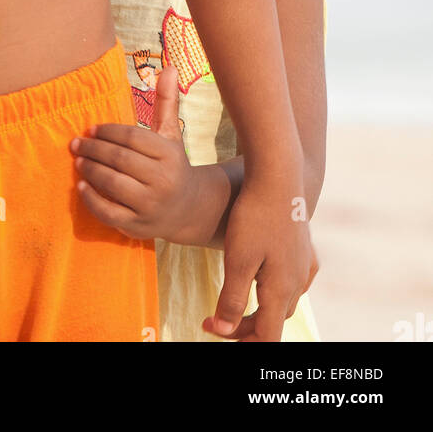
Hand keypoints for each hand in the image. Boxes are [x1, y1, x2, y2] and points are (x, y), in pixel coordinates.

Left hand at [69, 66, 201, 241]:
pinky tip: (81, 186)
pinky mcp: (139, 226)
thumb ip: (166, 102)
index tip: (91, 129)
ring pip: (113, 184)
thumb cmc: (171, 164)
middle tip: (75, 143)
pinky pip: (110, 212)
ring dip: (91, 171)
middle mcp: (163, 179)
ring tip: (78, 161)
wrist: (188, 209)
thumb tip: (169, 66)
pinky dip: (92, 199)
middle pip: (120, 159)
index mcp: (170, 154)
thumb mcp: (170, 134)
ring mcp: (151, 204)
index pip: (133, 138)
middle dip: (94, 150)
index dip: (108, 131)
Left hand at [203, 177, 318, 341]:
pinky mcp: (304, 247)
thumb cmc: (254, 216)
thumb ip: (232, 297)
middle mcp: (298, 281)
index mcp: (282, 289)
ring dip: (261, 307)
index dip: (239, 339)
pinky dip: (277, 288)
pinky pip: (296, 279)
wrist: (277, 176)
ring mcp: (305, 264)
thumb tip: (225, 330)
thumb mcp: (237, 259)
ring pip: (285, 301)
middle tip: (214, 315)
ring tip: (236, 297)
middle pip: (274, 320)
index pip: (266, 336)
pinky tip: (268, 278)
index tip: (210, 325)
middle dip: (244, 324)